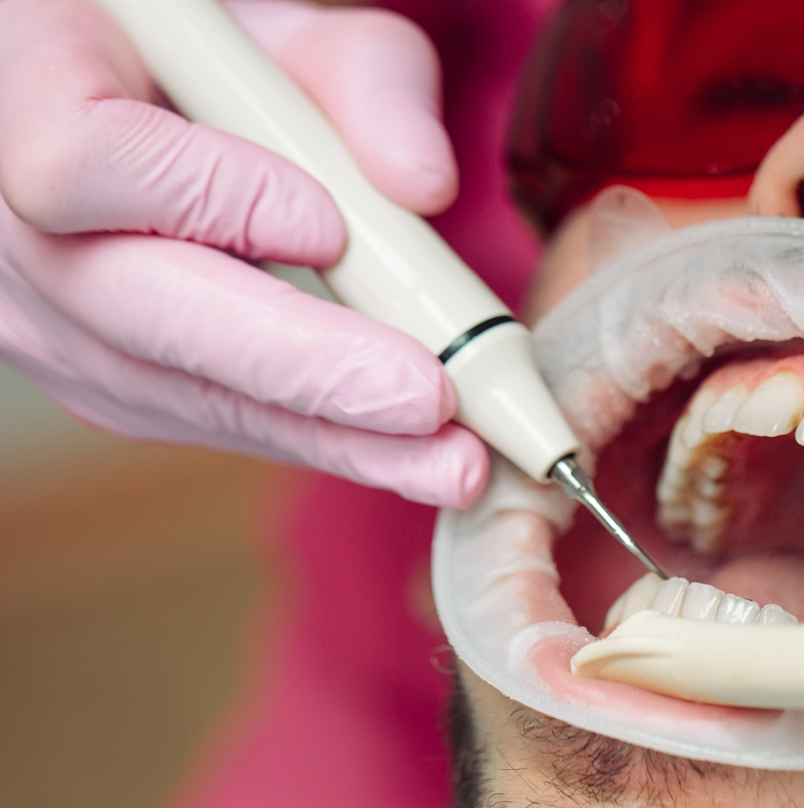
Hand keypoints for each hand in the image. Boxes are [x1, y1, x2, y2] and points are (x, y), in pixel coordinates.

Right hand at [0, 0, 487, 506]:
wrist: (142, 118)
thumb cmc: (214, 67)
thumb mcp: (289, 38)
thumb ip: (364, 82)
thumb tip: (424, 185)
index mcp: (25, 91)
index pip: (80, 163)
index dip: (206, 199)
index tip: (327, 227)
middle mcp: (13, 229)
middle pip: (137, 316)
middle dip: (301, 366)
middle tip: (425, 400)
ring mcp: (45, 323)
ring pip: (180, 394)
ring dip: (329, 433)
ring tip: (448, 458)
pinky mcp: (104, 388)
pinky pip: (210, 422)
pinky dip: (317, 439)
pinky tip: (404, 453)